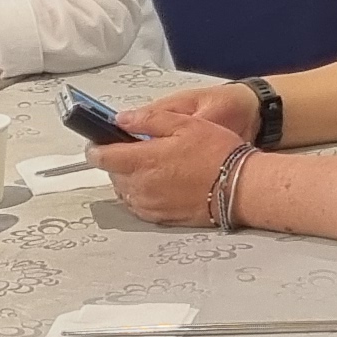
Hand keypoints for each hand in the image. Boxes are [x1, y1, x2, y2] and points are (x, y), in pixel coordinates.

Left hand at [90, 86, 256, 225]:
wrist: (240, 187)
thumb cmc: (218, 153)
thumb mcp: (185, 123)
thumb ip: (148, 119)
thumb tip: (122, 119)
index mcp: (142, 161)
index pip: (101, 156)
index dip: (96, 147)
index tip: (98, 142)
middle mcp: (141, 186)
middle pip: (112, 173)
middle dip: (118, 160)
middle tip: (136, 149)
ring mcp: (150, 204)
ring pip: (124, 190)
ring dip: (129, 177)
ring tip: (151, 165)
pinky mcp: (160, 217)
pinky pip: (138, 205)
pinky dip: (141, 193)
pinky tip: (159, 183)